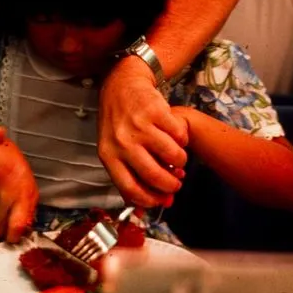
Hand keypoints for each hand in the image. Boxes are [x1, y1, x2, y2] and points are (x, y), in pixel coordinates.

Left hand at [98, 58, 188, 207]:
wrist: (123, 85)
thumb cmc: (119, 123)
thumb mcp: (115, 149)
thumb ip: (131, 176)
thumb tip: (154, 206)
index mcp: (108, 155)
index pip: (130, 187)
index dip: (150, 199)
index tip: (162, 201)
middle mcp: (122, 141)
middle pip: (154, 175)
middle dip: (171, 185)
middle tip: (177, 182)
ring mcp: (140, 125)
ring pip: (173, 155)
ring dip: (181, 161)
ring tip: (178, 158)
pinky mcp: (156, 111)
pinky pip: (180, 135)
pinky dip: (184, 140)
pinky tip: (178, 138)